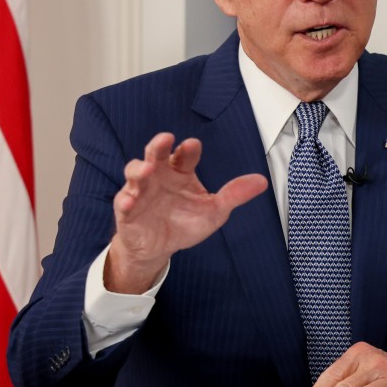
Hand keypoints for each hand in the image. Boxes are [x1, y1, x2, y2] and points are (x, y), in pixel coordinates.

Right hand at [105, 132, 267, 293]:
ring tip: (146, 170)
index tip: (193, 145)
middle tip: (165, 138)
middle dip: (158, 145)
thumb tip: (262, 181)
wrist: (160, 248)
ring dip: (139, 168)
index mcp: (180, 172)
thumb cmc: (185, 223)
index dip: (188, 149)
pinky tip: (130, 202)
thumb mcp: (214, 211)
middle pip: (156, 154)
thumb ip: (234, 195)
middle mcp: (159, 175)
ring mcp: (141, 190)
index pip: (184, 155)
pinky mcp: (127, 209)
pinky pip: (123, 202)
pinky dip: (126, 200)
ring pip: (135, 172)